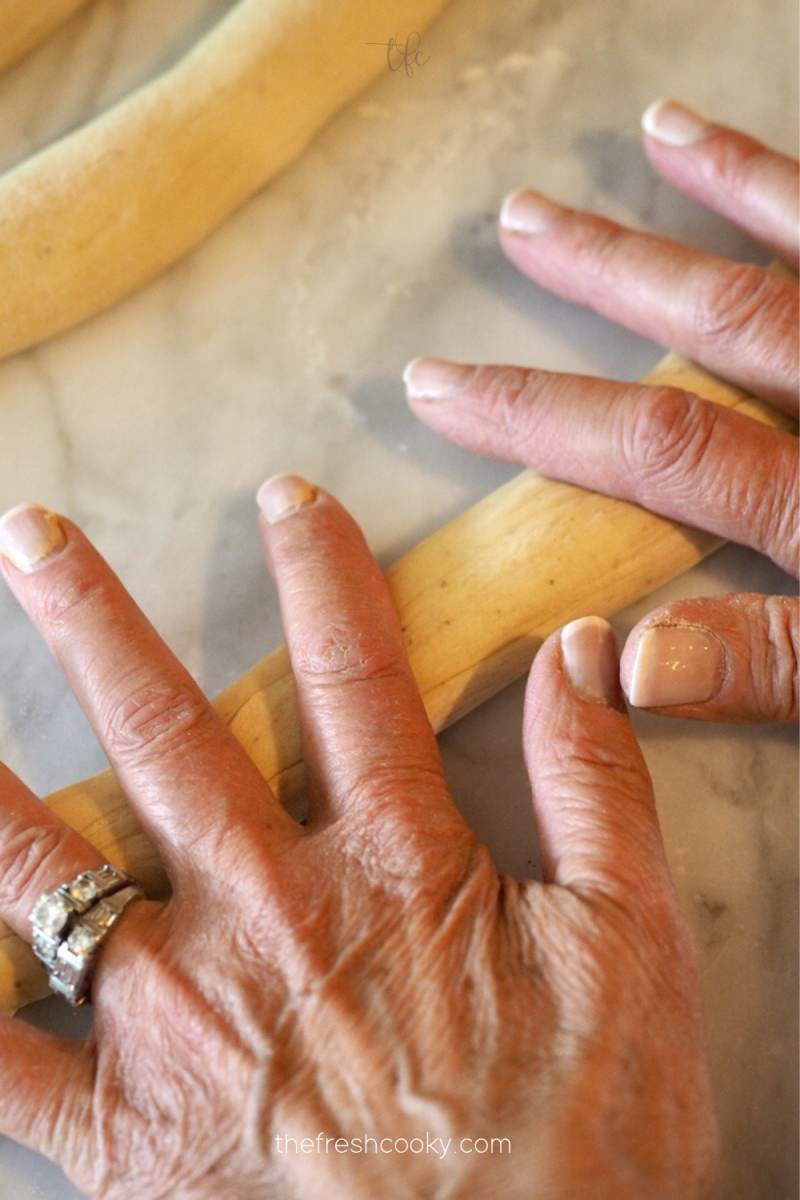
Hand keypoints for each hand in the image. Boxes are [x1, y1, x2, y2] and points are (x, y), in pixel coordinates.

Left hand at [0, 486, 715, 1197]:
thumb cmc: (585, 1146)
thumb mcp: (632, 951)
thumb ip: (597, 788)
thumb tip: (578, 654)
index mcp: (391, 867)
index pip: (350, 675)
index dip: (319, 573)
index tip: (286, 497)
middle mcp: (267, 920)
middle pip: (166, 733)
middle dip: (94, 622)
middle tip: (29, 538)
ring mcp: (181, 1025)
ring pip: (49, 874)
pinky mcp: (125, 1140)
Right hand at [404, 99, 798, 722]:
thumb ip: (769, 664)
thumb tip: (626, 662)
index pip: (659, 446)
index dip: (542, 414)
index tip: (439, 386)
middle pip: (723, 324)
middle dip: (610, 272)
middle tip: (522, 223)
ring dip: (733, 189)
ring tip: (662, 133)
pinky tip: (786, 174)